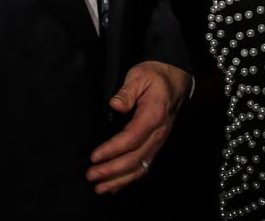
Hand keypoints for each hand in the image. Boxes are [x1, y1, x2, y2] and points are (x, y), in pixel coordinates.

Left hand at [86, 61, 190, 192]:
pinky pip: (143, 166)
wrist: (174, 81)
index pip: (131, 138)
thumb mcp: (139, 75)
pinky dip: (128, 179)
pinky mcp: (155, 145)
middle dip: (112, 170)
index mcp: (154, 116)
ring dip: (119, 180)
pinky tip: (114, 186)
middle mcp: (158, 133)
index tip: (94, 156)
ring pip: (140, 167)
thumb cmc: (154, 77)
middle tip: (90, 175)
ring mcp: (158, 142)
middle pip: (135, 158)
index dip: (112, 150)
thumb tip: (115, 105)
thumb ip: (127, 91)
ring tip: (99, 188)